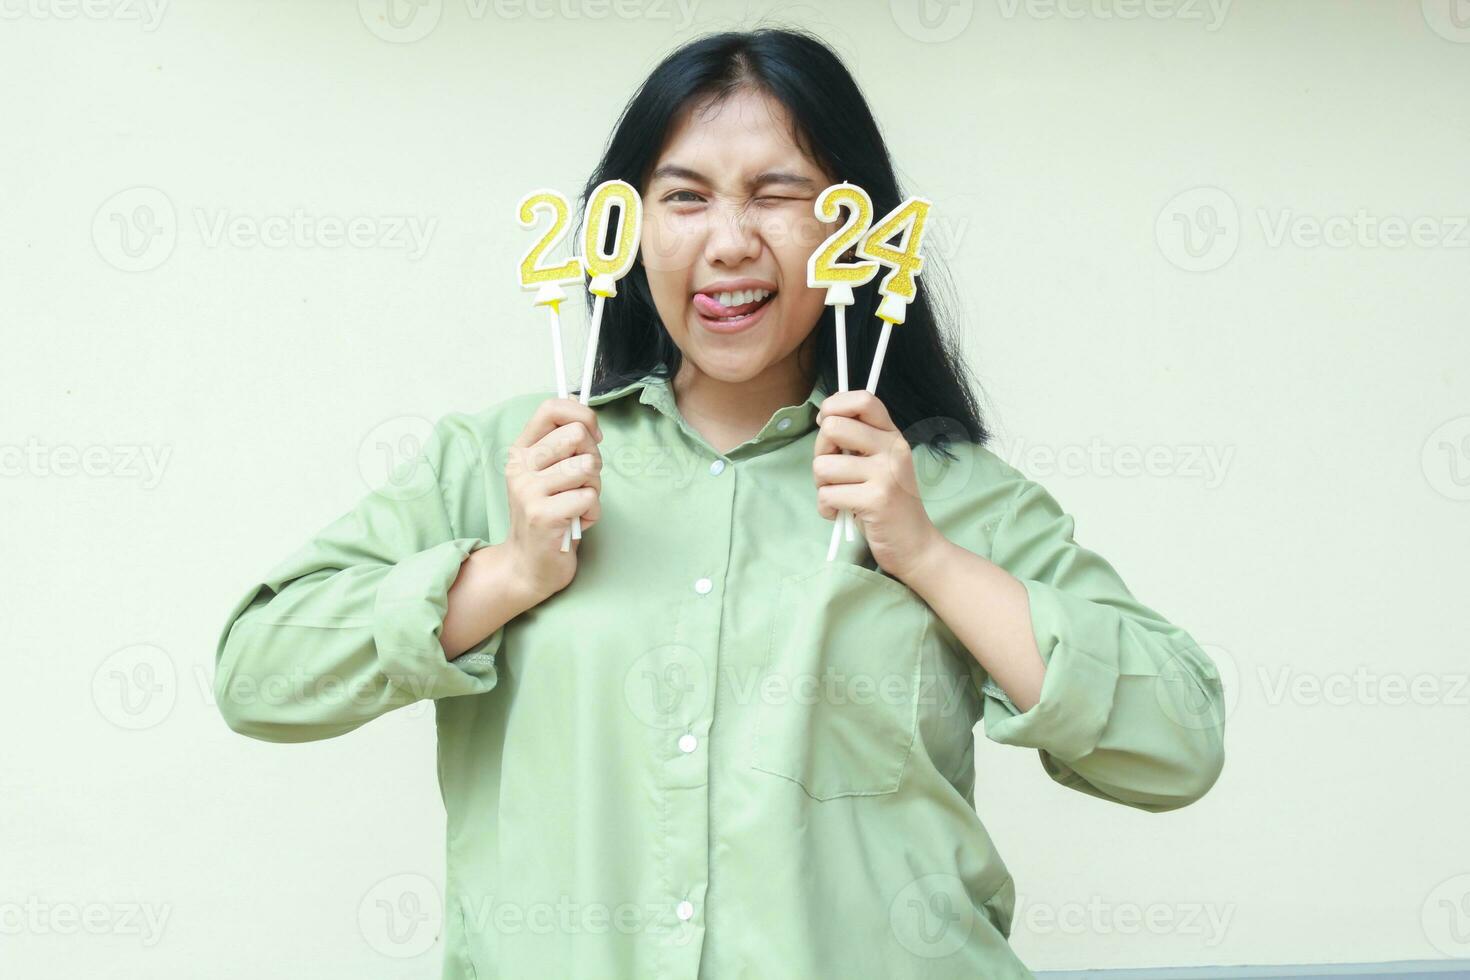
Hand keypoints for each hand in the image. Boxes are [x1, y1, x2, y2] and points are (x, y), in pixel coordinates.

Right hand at [503, 397, 602, 602]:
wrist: (528, 565)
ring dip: (594, 488)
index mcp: (521, 450)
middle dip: (593, 457)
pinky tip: (577, 522)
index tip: (593, 437)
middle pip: (576, 435)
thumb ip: (564, 447)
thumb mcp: (549, 474)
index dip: (582, 415)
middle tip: (583, 482)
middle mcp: (520, 467)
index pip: (551, 408)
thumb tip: (590, 422)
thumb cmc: (549, 514)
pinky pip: (589, 498)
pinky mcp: (543, 516)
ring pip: (587, 467)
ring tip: (578, 504)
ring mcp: (529, 491)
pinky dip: (592, 512)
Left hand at [813, 390, 944, 582]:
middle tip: (832, 473)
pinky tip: (841, 514)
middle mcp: (892, 449)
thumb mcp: (879, 464)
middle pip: (833, 427)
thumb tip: (824, 420)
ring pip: (823, 466)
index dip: (834, 405)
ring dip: (822, 486)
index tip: (826, 423)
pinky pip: (827, 495)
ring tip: (840, 497)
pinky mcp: (876, 500)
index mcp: (892, 436)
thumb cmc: (887, 504)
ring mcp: (886, 474)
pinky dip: (826, 509)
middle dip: (820, 452)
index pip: (864, 399)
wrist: (915, 546)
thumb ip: (858, 442)